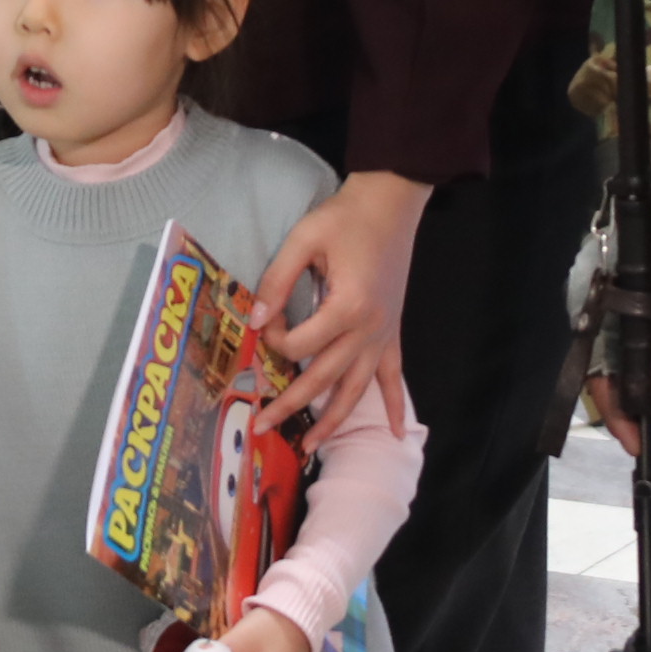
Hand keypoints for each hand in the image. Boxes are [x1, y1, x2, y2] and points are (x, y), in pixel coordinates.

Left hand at [257, 172, 433, 443]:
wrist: (390, 204)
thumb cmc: (345, 217)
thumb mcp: (303, 239)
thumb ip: (277, 281)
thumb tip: (255, 321)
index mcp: (348, 306)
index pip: (300, 343)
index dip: (273, 339)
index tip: (262, 323)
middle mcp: (370, 330)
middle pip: (323, 378)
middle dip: (289, 405)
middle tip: (260, 426)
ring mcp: (384, 335)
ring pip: (356, 389)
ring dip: (333, 421)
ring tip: (310, 448)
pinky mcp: (392, 333)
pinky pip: (394, 377)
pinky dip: (393, 406)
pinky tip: (395, 433)